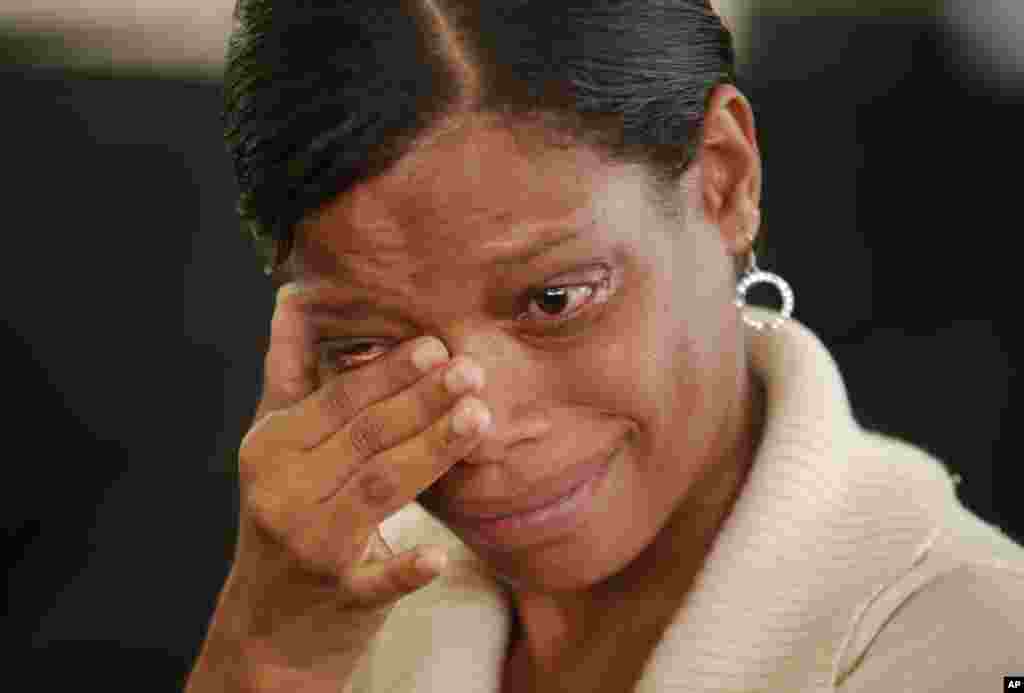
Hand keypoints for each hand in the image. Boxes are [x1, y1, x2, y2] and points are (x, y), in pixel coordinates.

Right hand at [207, 283, 491, 686]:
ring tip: (479, 417)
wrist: (269, 623)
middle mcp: (283, 496)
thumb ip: (289, 374)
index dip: (387, 373)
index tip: (435, 346)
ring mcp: (310, 550)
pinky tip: (437, 555)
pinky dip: (405, 568)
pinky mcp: (340, 599)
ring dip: (430, 453)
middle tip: (470, 370)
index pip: (337, 403)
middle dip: (420, 402)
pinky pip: (375, 581)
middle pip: (364, 439)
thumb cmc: (284, 512)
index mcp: (270, 450)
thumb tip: (290, 298)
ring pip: (378, 491)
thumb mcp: (275, 445)